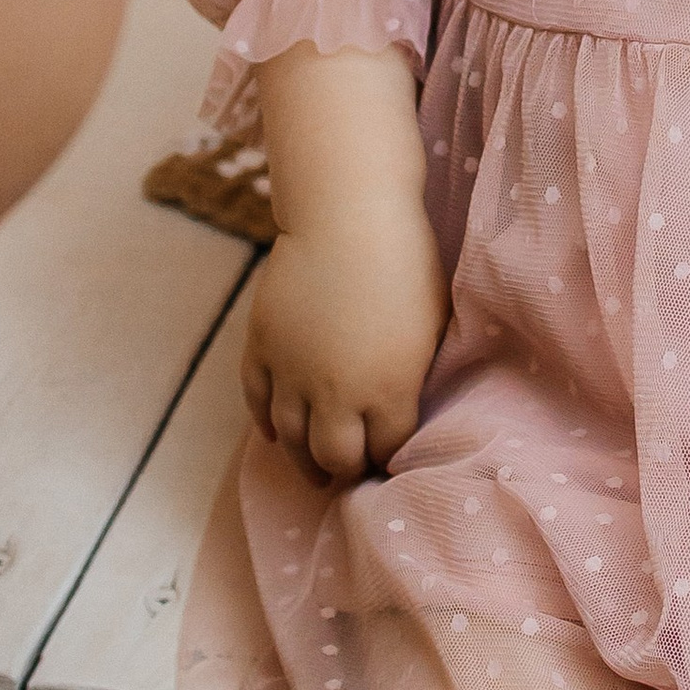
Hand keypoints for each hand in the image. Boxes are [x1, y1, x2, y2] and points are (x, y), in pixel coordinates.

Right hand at [245, 201, 448, 482]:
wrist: (348, 217)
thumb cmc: (406, 265)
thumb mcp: (432, 328)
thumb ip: (415, 377)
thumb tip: (406, 408)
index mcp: (390, 390)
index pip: (386, 450)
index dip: (389, 459)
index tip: (390, 459)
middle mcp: (337, 391)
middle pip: (336, 458)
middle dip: (347, 471)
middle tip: (351, 473)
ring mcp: (293, 371)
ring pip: (293, 439)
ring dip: (305, 460)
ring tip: (316, 471)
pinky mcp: (263, 347)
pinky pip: (258, 402)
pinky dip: (267, 423)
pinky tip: (278, 434)